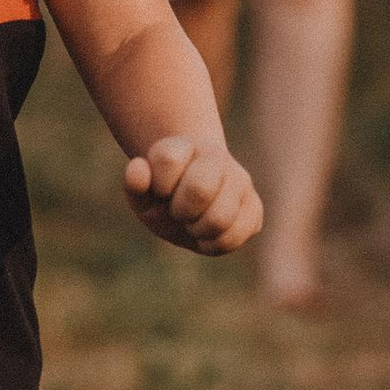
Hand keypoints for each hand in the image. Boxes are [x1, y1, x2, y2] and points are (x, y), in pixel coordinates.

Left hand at [123, 133, 262, 255]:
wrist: (190, 205)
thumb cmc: (162, 199)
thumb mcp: (142, 196)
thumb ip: (135, 184)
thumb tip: (137, 166)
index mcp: (185, 146)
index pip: (168, 159)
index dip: (159, 184)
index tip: (161, 190)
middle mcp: (217, 158)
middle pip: (200, 188)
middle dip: (181, 211)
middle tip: (179, 212)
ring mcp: (240, 181)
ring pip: (220, 218)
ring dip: (198, 230)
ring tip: (194, 223)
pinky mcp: (254, 207)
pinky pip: (236, 236)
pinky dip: (214, 243)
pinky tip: (208, 234)